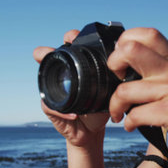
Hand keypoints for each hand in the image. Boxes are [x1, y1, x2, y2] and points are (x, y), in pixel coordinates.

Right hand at [33, 30, 108, 147]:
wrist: (93, 131)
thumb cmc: (101, 107)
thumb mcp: (110, 92)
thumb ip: (113, 80)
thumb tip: (124, 68)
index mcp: (76, 68)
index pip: (70, 47)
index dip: (69, 38)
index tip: (72, 36)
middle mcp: (62, 76)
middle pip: (49, 56)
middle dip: (49, 50)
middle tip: (54, 49)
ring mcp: (53, 90)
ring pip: (43, 77)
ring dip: (46, 72)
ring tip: (47, 66)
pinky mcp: (50, 108)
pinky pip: (50, 106)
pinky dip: (62, 111)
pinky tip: (74, 114)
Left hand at [107, 28, 167, 167]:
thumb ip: (166, 74)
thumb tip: (132, 72)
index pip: (147, 34)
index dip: (125, 43)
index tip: (122, 65)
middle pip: (130, 49)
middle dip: (113, 64)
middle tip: (115, 81)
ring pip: (125, 89)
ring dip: (115, 105)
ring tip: (119, 114)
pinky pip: (136, 114)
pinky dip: (129, 123)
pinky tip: (132, 126)